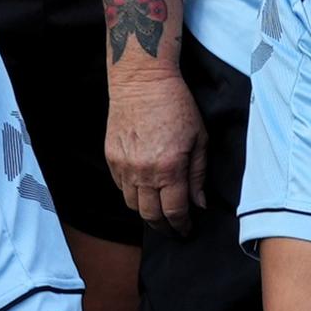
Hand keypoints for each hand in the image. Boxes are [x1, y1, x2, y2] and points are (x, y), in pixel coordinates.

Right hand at [105, 59, 202, 230]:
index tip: (187, 230)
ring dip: (147, 213)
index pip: (174, 211)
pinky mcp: (111, 157)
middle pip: (151, 215)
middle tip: (173, 230)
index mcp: (170, 168)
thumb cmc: (176, 104)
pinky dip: (133, 194)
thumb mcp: (199, 138)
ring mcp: (124, 166)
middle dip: (164, 227)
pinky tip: (144, 191)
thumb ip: (198, 174)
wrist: (141, 80)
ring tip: (158, 213)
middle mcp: (144, 172)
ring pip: (133, 205)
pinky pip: (120, 187)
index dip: (182, 226)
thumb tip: (200, 203)